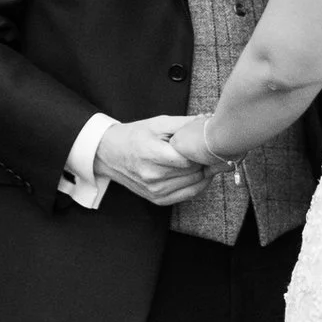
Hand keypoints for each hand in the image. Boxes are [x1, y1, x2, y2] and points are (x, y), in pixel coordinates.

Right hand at [95, 115, 214, 205]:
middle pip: (194, 171)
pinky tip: (200, 172)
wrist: (109, 154)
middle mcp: (152, 176)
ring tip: (207, 159)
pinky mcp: (158, 199)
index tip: (209, 142)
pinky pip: (188, 194)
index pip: (189, 158)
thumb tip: (208, 122)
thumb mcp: (157, 123)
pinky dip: (199, 184)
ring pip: (195, 183)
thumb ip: (184, 123)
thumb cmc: (133, 136)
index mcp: (151, 154)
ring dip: (204, 172)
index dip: (202, 150)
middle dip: (206, 160)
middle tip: (212, 149)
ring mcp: (155, 190)